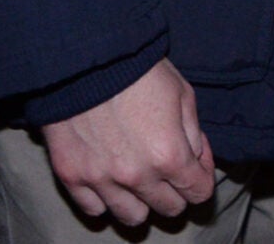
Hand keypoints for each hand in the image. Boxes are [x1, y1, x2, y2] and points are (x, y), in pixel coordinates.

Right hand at [42, 58, 216, 224]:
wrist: (85, 57)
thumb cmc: (138, 69)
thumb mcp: (182, 93)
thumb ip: (193, 134)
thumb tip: (196, 159)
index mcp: (169, 155)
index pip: (198, 193)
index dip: (201, 178)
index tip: (195, 165)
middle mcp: (136, 176)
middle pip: (168, 209)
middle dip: (175, 191)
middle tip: (168, 171)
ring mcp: (101, 180)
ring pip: (132, 217)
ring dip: (141, 201)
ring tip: (138, 179)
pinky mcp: (71, 176)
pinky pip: (93, 209)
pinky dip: (104, 199)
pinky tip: (109, 179)